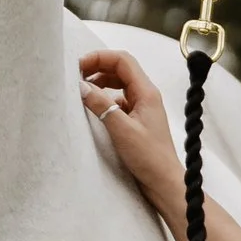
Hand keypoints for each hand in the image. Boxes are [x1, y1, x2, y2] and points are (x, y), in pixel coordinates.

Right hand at [79, 43, 182, 219]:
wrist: (164, 182)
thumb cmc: (149, 158)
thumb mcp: (121, 130)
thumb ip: (101, 106)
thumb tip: (82, 86)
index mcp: (147, 92)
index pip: (123, 61)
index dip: (100, 58)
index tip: (79, 65)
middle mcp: (146, 96)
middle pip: (120, 69)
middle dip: (98, 67)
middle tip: (77, 76)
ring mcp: (143, 108)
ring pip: (119, 84)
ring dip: (101, 82)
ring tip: (83, 90)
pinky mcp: (138, 120)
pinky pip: (120, 101)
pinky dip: (105, 99)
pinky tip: (95, 108)